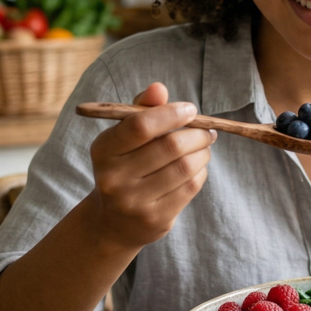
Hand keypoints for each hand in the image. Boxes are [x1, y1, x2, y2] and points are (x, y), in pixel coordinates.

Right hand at [83, 82, 214, 248]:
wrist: (114, 222)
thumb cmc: (125, 166)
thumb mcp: (124, 138)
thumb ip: (142, 110)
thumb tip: (159, 87)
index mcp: (103, 150)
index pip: (140, 126)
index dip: (171, 113)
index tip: (190, 110)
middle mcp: (114, 178)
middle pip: (170, 146)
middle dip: (196, 134)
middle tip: (206, 131)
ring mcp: (134, 202)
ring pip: (185, 167)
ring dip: (203, 152)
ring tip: (204, 147)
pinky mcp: (155, 219)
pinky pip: (190, 187)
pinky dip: (200, 172)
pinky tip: (196, 167)